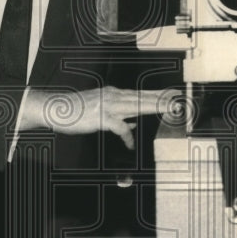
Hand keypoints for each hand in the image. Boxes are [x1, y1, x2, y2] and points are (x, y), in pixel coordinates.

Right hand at [20, 87, 169, 150]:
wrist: (57, 108)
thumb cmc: (77, 112)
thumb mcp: (101, 111)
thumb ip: (118, 116)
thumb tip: (132, 123)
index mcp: (114, 94)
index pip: (141, 93)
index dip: (158, 94)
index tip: (173, 95)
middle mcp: (114, 97)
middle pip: (143, 97)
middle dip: (162, 99)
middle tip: (179, 99)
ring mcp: (108, 106)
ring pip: (136, 106)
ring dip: (153, 107)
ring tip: (168, 109)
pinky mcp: (101, 118)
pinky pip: (119, 127)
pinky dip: (126, 136)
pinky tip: (130, 144)